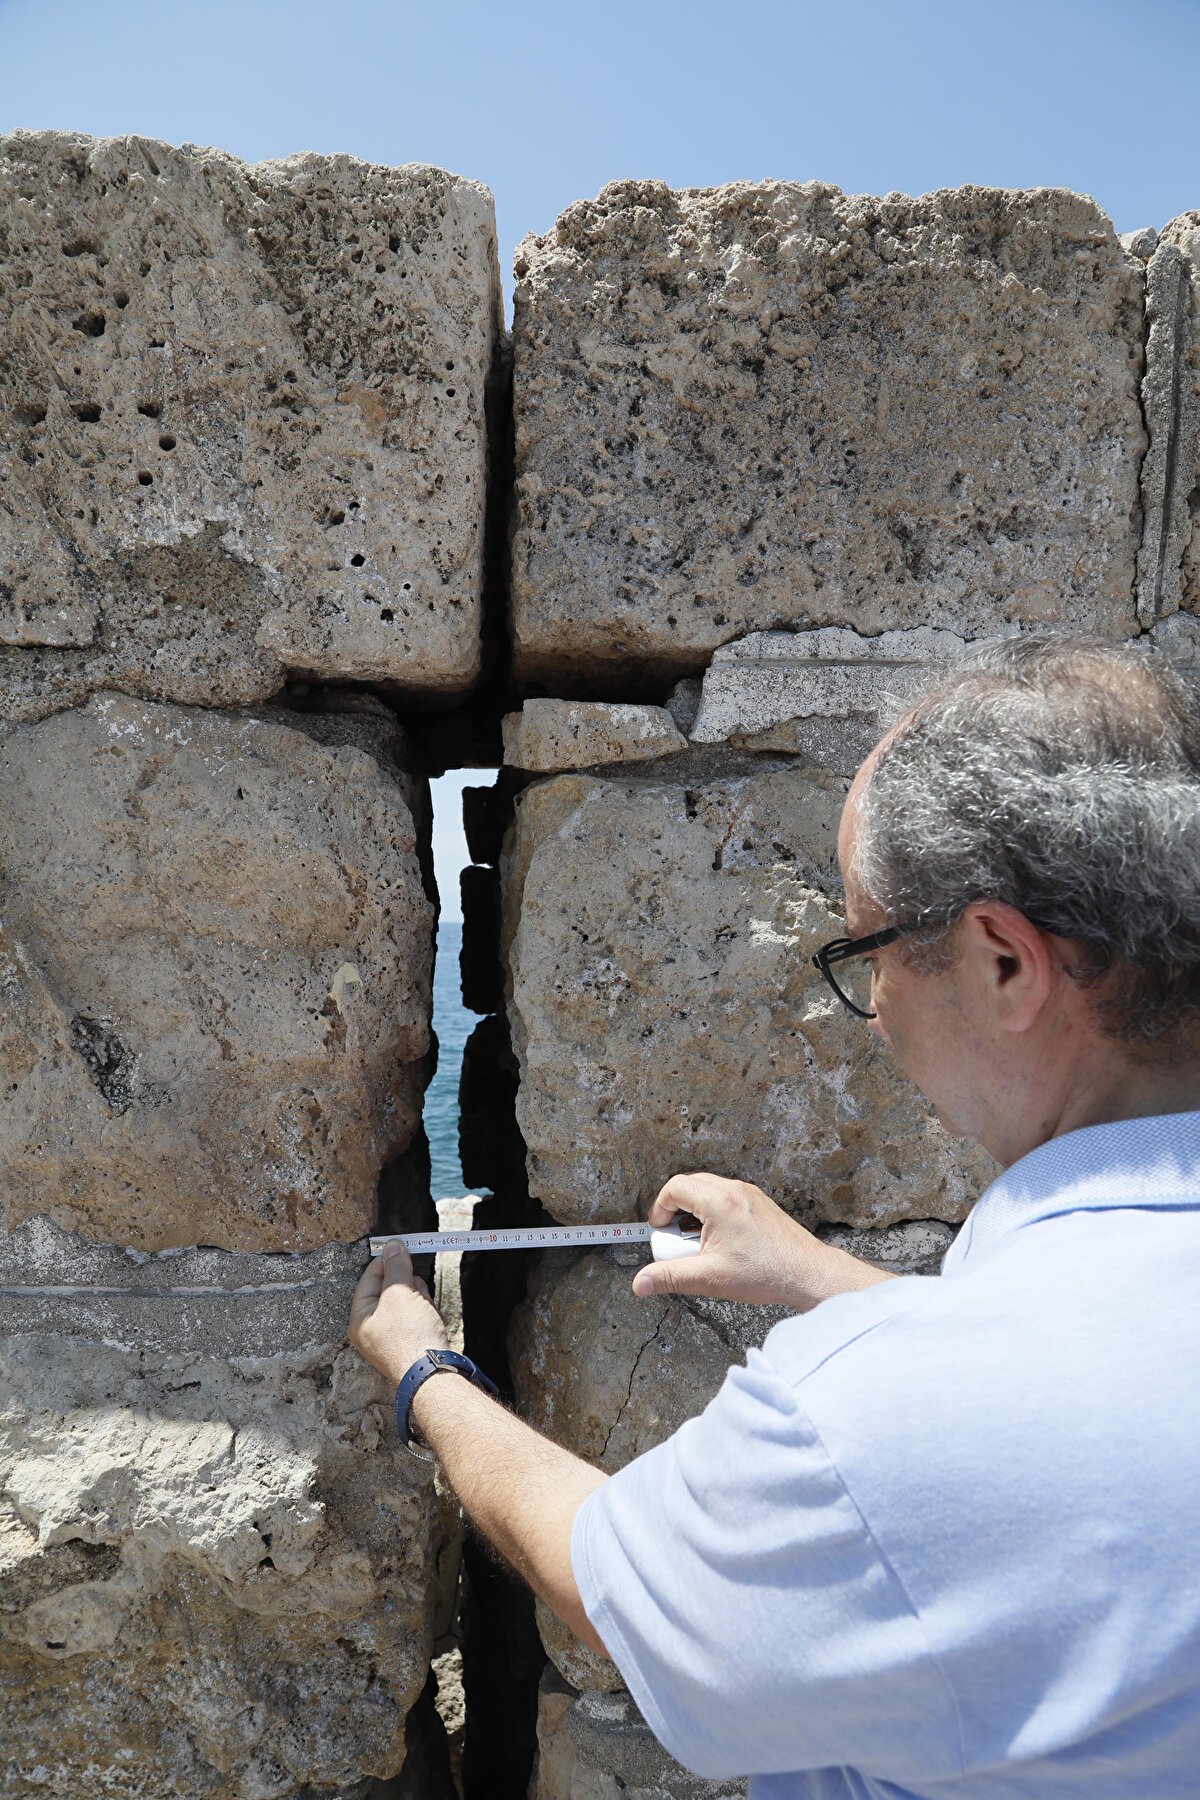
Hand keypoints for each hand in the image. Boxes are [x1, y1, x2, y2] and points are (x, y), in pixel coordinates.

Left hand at [348, 1242, 450, 1384]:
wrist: (434, 1374)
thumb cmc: (410, 1336)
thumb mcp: (400, 1293)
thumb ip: (396, 1267)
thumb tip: (393, 1246)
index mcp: (360, 1319)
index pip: (369, 1279)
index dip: (386, 1262)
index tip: (401, 1247)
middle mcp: (373, 1330)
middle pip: (390, 1290)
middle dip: (407, 1285)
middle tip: (415, 1291)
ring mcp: (393, 1338)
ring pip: (407, 1301)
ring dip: (419, 1298)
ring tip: (425, 1310)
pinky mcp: (412, 1342)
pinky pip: (417, 1316)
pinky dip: (426, 1312)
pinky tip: (431, 1319)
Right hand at [631, 1172, 887, 1310]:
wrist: (807, 1273)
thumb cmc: (766, 1273)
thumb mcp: (709, 1278)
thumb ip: (670, 1277)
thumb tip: (641, 1283)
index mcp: (719, 1202)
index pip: (674, 1188)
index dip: (660, 1210)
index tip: (661, 1232)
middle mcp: (734, 1191)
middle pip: (690, 1186)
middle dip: (676, 1211)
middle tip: (677, 1240)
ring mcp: (750, 1195)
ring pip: (709, 1192)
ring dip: (695, 1214)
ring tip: (699, 1246)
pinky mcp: (760, 1205)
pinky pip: (726, 1199)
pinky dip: (714, 1215)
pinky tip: (721, 1245)